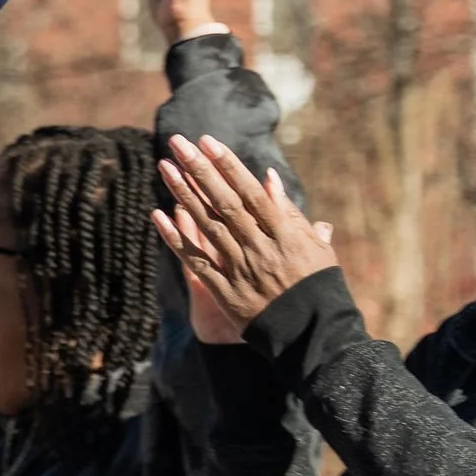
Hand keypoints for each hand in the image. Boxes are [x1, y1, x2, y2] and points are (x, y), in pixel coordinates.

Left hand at [153, 137, 338, 337]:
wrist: (313, 335)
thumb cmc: (317, 286)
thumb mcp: (316, 247)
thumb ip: (290, 213)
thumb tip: (269, 177)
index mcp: (284, 234)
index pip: (250, 192)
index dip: (227, 165)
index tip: (207, 140)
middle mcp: (260, 248)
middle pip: (224, 202)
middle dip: (200, 169)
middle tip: (177, 141)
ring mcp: (241, 269)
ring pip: (207, 225)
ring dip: (184, 194)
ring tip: (164, 167)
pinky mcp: (225, 291)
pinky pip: (196, 261)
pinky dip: (176, 238)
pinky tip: (158, 214)